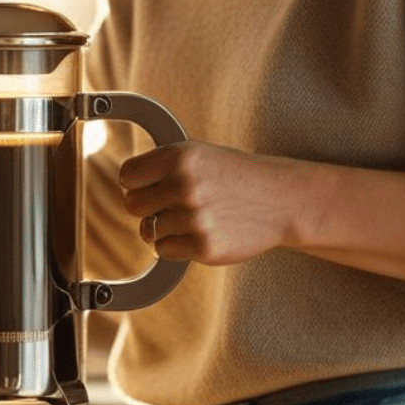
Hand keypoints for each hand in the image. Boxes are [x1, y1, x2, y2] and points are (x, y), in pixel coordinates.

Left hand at [119, 141, 306, 265]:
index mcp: (180, 157)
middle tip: (168, 204)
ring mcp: (194, 218)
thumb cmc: (234, 175)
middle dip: (146, 207)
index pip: (127, 175)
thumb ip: (161, 165)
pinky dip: (176, 245)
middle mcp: (185, 185)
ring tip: (193, 216)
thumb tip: (124, 184)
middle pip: (132, 205)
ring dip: (164, 227)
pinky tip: (200, 231)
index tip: (146, 186)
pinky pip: (164, 250)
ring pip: (148, 230)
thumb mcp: (198, 153)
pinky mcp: (204, 247)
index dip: (134, 183)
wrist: (280, 199)